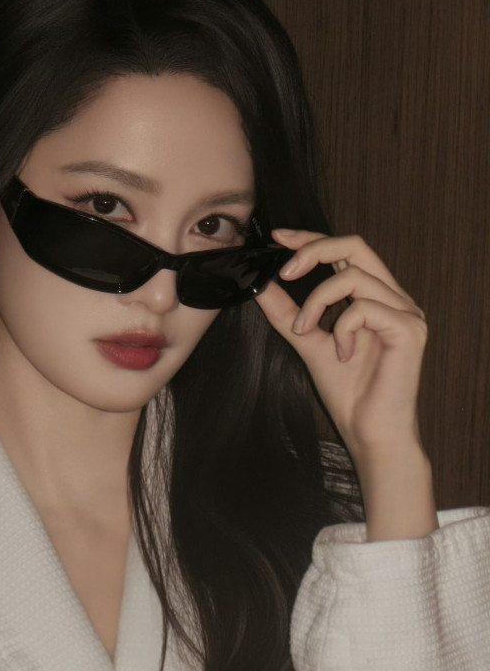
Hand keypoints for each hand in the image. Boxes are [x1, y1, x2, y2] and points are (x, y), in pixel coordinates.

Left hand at [253, 229, 427, 458]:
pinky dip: (341, 328)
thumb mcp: (308, 342)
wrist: (369, 432)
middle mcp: (394, 297)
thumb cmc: (348, 393)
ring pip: (353, 276)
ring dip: (317, 302)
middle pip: (355, 245)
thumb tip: (261, 285)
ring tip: (306, 332)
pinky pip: (364, 308)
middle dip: (313, 250)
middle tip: (284, 271)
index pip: (345, 250)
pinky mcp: (409, 329)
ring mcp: (406, 311)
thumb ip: (288, 313)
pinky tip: (342, 355)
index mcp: (375, 296)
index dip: (311, 238)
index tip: (278, 238)